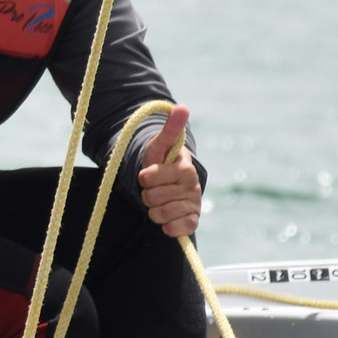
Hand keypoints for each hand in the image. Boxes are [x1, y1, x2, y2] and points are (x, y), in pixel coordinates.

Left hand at [137, 104, 202, 237]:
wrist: (171, 184)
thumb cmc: (162, 162)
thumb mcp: (160, 145)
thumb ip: (169, 129)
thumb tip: (182, 107)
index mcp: (184, 169)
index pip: (148, 178)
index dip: (143, 177)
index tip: (148, 174)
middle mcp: (192, 187)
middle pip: (152, 198)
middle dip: (146, 194)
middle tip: (154, 188)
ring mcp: (194, 205)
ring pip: (160, 214)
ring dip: (153, 210)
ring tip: (159, 201)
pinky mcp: (193, 221)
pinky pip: (177, 230)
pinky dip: (168, 227)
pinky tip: (166, 219)